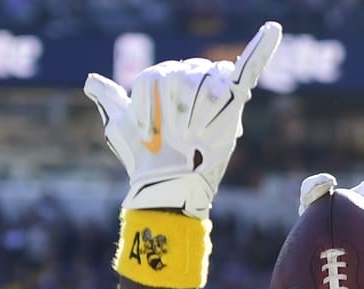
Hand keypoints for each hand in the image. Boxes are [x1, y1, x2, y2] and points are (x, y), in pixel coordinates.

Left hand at [84, 22, 280, 218]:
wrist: (168, 184)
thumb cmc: (145, 158)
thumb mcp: (121, 126)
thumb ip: (112, 99)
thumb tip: (91, 81)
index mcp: (163, 78)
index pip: (155, 76)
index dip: (148, 108)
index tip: (147, 135)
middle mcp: (188, 78)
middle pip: (181, 77)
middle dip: (176, 111)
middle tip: (177, 138)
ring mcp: (211, 89)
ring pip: (205, 81)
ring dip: (198, 113)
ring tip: (195, 136)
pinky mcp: (233, 101)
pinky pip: (247, 68)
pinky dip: (261, 48)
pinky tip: (272, 29)